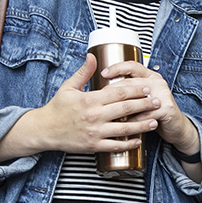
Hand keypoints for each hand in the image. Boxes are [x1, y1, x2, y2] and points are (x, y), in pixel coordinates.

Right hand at [0, 54, 158, 163]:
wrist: (44, 130)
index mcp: (90, 100)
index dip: (136, 90)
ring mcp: (95, 132)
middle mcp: (94, 116)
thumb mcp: (68, 87)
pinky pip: (116, 145)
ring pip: (125, 128)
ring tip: (154, 121)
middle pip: (126, 109)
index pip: (118, 92)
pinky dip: (129, 143)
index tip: (147, 87)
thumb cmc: (57, 108)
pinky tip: (139, 139)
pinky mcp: (94, 146)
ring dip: (142, 125)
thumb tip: (93, 56)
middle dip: (144, 105)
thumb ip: (84, 73)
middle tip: (157, 102)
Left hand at [100, 59, 199, 152]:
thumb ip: (129, 91)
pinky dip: (133, 121)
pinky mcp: (167, 108)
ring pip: (136, 99)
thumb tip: (103, 90)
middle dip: (114, 94)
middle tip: (101, 102)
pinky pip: (144, 115)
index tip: (103, 73)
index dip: (117, 68)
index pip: (132, 66)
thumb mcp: (142, 98)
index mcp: (150, 76)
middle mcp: (157, 82)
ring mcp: (163, 95)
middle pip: (131, 84)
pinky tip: (123, 125)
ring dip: (121, 109)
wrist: (176, 127)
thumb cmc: (155, 112)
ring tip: (109, 115)